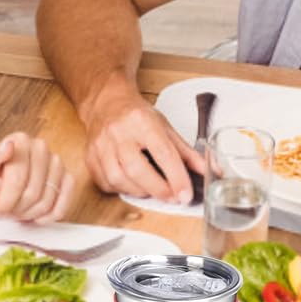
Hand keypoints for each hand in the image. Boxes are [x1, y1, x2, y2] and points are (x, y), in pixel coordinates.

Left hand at [0, 133, 73, 222]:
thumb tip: (8, 145)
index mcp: (20, 140)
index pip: (17, 180)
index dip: (6, 199)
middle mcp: (41, 147)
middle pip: (33, 193)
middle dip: (18, 206)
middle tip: (8, 207)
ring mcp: (57, 163)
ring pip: (48, 201)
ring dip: (31, 212)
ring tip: (20, 206)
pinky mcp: (67, 178)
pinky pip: (65, 202)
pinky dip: (50, 215)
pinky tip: (37, 214)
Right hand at [79, 71, 201, 203]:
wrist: (106, 104)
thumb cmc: (136, 116)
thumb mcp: (166, 128)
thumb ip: (187, 152)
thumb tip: (210, 170)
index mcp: (143, 122)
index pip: (163, 153)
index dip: (176, 177)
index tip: (186, 194)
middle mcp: (120, 133)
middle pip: (138, 169)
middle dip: (158, 189)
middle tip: (172, 197)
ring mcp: (101, 145)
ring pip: (119, 179)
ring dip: (140, 191)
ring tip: (154, 190)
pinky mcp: (90, 157)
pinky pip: (105, 183)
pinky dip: (122, 190)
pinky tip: (133, 185)